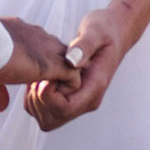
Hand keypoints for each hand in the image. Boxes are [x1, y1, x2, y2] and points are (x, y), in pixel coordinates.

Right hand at [0, 17, 78, 112]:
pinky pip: (73, 78)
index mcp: (25, 35)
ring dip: (64, 82)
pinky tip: (52, 96)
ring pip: (72, 65)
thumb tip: (1, 107)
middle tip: (45, 91)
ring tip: (51, 95)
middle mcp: (40, 39)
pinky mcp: (52, 63)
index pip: (45, 47)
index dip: (42, 65)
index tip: (32, 80)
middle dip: (59, 73)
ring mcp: (49, 50)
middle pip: (63, 54)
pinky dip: (68, 89)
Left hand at [24, 8, 128, 130]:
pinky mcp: (69, 97)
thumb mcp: (96, 31)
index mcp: (94, 88)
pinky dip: (34, 97)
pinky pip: (44, 110)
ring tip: (38, 75)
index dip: (48, 97)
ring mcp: (78, 100)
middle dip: (38, 100)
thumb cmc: (106, 29)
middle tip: (39, 75)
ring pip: (46, 118)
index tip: (46, 76)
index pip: (65, 109)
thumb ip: (85, 45)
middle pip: (52, 120)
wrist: (114, 31)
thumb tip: (71, 60)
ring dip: (35, 100)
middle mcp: (86, 100)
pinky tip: (39, 76)